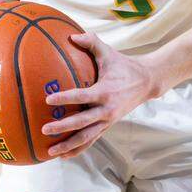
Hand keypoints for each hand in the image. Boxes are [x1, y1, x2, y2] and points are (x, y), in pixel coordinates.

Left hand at [42, 32, 162, 158]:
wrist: (147, 82)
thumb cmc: (124, 65)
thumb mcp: (108, 52)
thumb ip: (91, 42)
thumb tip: (70, 36)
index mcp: (105, 91)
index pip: (82, 96)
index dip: (65, 98)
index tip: (48, 99)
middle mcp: (107, 109)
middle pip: (82, 122)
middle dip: (63, 127)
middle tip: (45, 129)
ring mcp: (108, 120)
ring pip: (86, 137)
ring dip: (68, 145)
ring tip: (50, 151)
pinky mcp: (108, 126)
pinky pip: (91, 140)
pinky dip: (77, 149)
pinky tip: (63, 155)